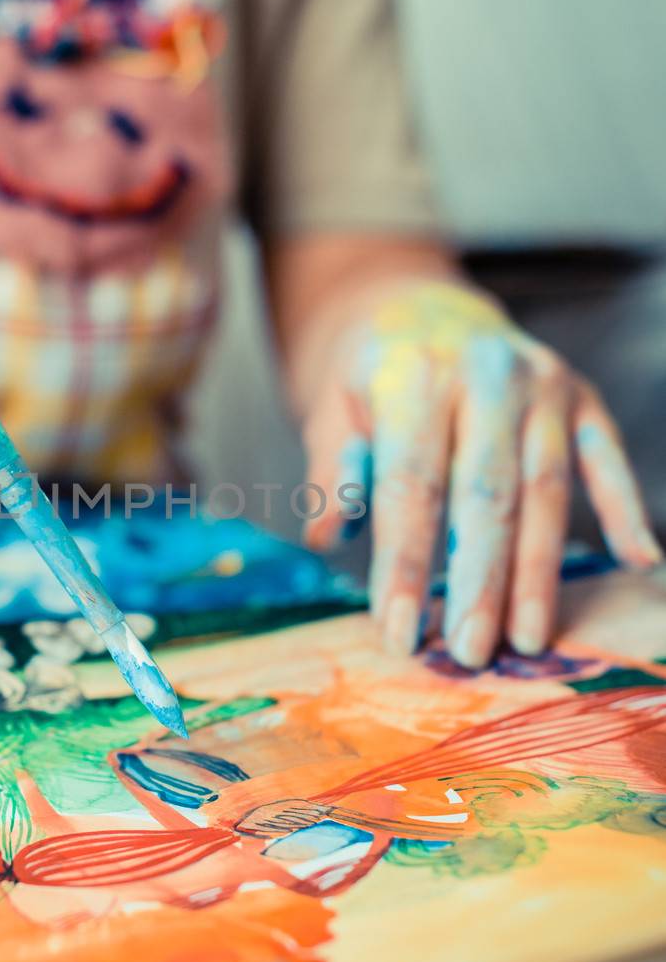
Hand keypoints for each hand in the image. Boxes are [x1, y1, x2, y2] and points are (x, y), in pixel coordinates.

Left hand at [301, 276, 660, 666]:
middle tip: (470, 652)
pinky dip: (626, 510)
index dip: (405, 565)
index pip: (412, 484)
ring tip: (528, 639)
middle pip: (486, 494)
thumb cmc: (371, 379)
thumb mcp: (331, 409)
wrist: (423, 309)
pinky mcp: (583, 396)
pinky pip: (607, 459)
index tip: (398, 635)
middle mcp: (488, 375)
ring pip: (547, 489)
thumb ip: (331, 469)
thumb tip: (327, 535)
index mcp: (417, 377)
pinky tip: (638, 563)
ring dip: (539, 571)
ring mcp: (544, 384)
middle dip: (479, 581)